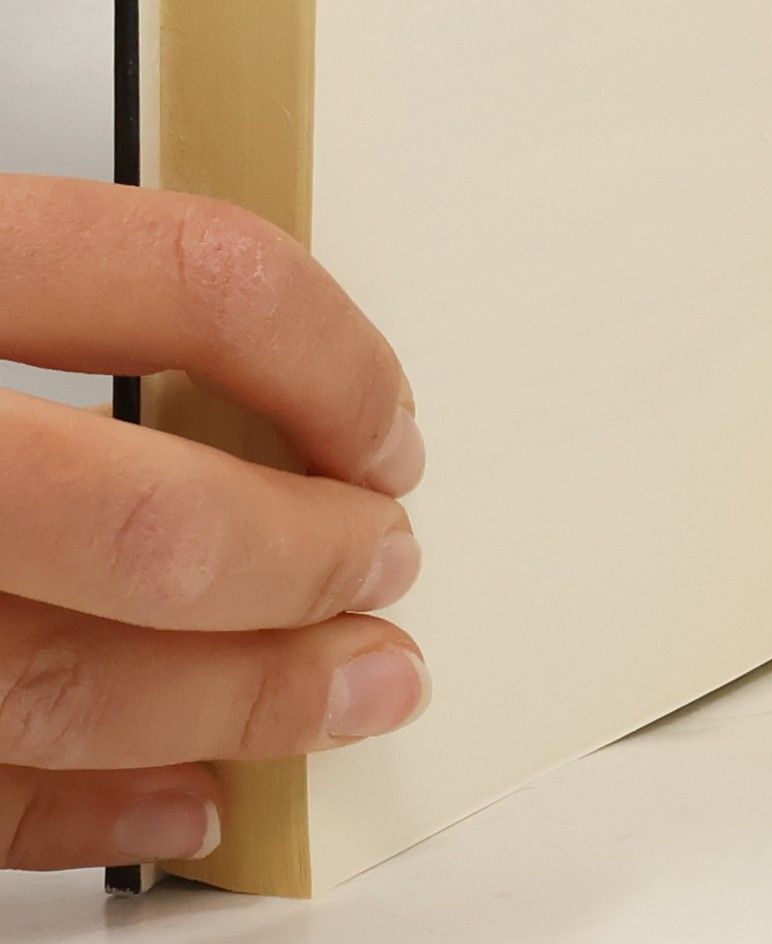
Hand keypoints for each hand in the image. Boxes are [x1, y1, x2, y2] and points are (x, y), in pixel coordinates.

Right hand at [0, 177, 428, 871]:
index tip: (387, 421)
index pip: (192, 282)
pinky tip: (191, 791)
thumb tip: (268, 351)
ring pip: (64, 682)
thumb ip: (73, 289)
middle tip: (389, 557)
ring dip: (245, 699)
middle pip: (152, 522)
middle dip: (310, 556)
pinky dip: (87, 808)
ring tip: (359, 683)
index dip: (331, 359)